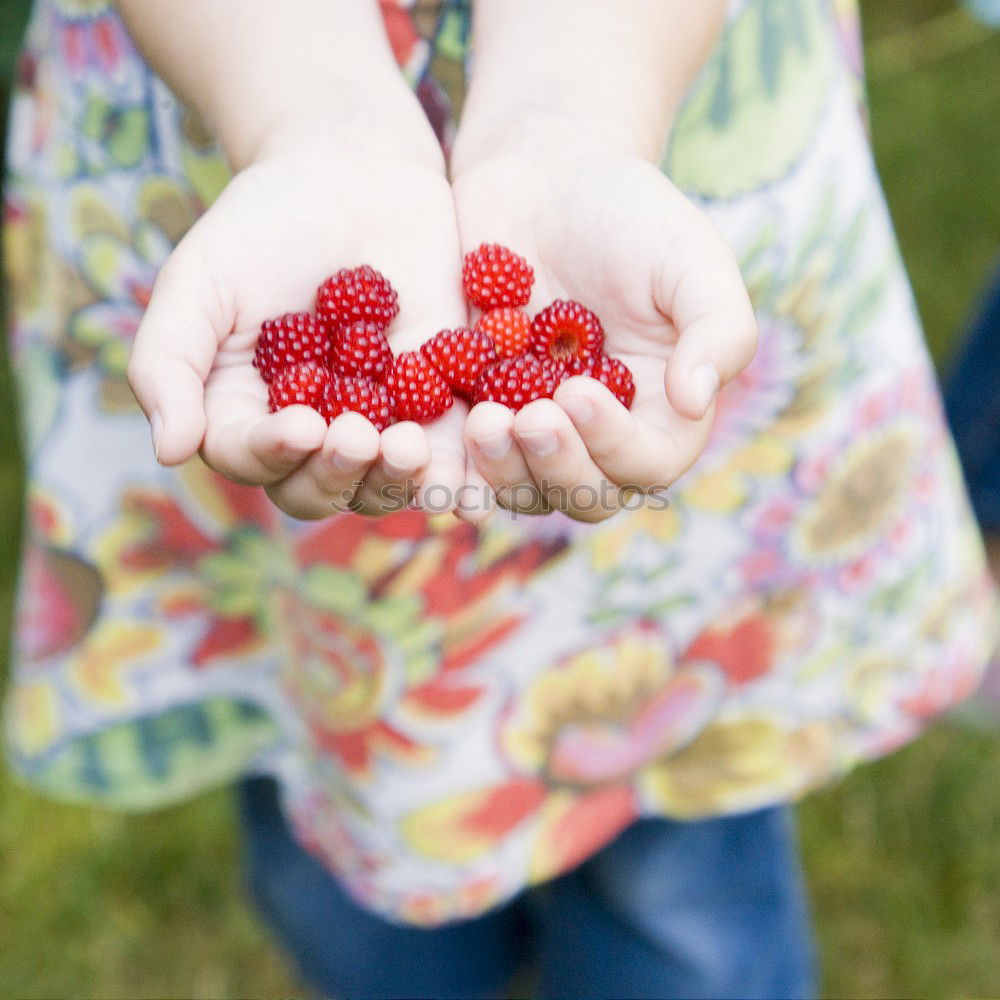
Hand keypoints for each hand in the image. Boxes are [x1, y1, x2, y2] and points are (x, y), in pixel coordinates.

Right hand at [128, 120, 468, 518]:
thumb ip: (170, 363)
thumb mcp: (199, 283)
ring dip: (400, 481)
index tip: (300, 427)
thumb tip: (167, 452)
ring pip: (387, 482)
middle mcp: (313, 434)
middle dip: (342, 473)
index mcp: (247, 415)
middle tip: (362, 437)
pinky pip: (451, 451)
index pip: (254, 458)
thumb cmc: (261, 223)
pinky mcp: (439, 404)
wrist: (350, 171)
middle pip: (323, 488)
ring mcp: (379, 423)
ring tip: (413, 450)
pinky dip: (461, 472)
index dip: (274, 454)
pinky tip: (475, 486)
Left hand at [451, 140, 756, 522]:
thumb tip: (696, 403)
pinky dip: (451, 462)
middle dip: (556, 466)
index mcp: (661, 411)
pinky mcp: (479, 412)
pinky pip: (465, 459)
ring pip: (522, 487)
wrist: (539, 176)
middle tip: (529, 418)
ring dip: (501, 470)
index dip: (616, 444)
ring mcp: (536, 429)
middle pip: (584, 494)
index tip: (579, 391)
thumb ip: (717, 329)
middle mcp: (599, 435)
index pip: (648, 461)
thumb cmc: (628, 212)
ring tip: (483, 420)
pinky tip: (428, 440)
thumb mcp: (691, 257)